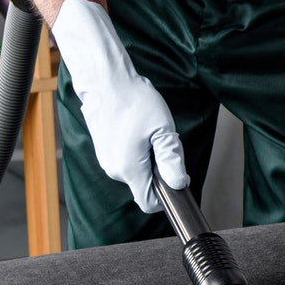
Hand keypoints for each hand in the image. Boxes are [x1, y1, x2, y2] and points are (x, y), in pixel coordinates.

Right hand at [50, 0, 186, 211]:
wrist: (106, 82)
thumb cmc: (134, 102)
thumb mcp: (163, 130)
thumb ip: (171, 160)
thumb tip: (179, 184)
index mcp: (129, 169)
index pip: (149, 203)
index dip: (166, 195)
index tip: (175, 175)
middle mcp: (114, 170)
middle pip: (145, 185)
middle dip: (159, 169)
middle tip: (162, 141)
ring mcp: (106, 160)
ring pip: (137, 171)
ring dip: (148, 157)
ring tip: (148, 131)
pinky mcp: (104, 151)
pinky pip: (127, 160)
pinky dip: (137, 150)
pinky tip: (137, 129)